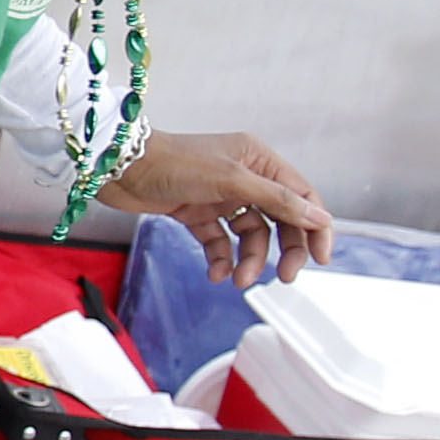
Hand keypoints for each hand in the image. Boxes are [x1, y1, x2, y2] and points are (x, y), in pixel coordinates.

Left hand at [98, 127, 334, 284]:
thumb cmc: (173, 163)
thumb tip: (319, 217)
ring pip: (249, 236)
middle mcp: (244, 177)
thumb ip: (278, 200)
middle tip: (285, 277)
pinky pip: (220, 243)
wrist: (119, 167)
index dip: (315, 227)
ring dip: (249, 260)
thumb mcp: (232, 180)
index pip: (301, 196)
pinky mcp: (197, 213)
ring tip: (239, 279)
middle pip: (280, 219)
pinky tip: (215, 274)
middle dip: (284, 250)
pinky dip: (221, 259)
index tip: (321, 258)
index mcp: (258, 160)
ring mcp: (220, 196)